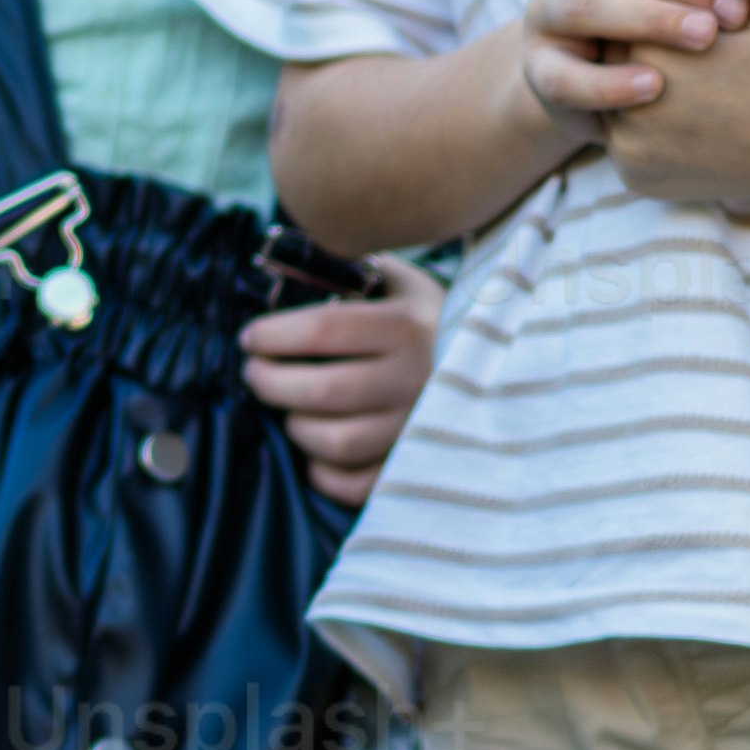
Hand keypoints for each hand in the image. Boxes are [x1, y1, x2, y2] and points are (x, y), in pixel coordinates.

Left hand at [235, 260, 440, 505]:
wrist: (500, 364)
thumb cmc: (429, 320)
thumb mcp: (400, 283)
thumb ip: (354, 271)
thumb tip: (291, 264)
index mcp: (408, 327)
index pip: (323, 330)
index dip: (273, 335)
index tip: (249, 337)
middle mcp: (417, 379)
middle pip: (321, 391)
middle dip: (270, 382)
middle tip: (254, 373)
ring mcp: (418, 428)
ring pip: (336, 442)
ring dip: (297, 427)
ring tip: (289, 410)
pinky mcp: (417, 466)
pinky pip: (356, 485)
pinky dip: (325, 472)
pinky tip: (318, 450)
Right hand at [522, 0, 746, 98]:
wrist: (616, 83)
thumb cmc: (672, 15)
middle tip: (733, 16)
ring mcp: (543, 10)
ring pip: (582, 2)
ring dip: (647, 19)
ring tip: (703, 40)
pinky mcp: (538, 68)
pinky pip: (563, 74)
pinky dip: (609, 82)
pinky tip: (655, 87)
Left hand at [609, 0, 749, 208]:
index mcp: (660, 53)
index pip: (625, 8)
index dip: (663, 7)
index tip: (709, 22)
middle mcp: (634, 108)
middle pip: (611, 55)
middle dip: (647, 46)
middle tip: (704, 58)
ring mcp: (631, 151)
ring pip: (614, 98)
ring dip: (639, 85)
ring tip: (698, 85)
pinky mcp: (636, 178)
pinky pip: (625, 139)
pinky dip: (646, 125)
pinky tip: (690, 116)